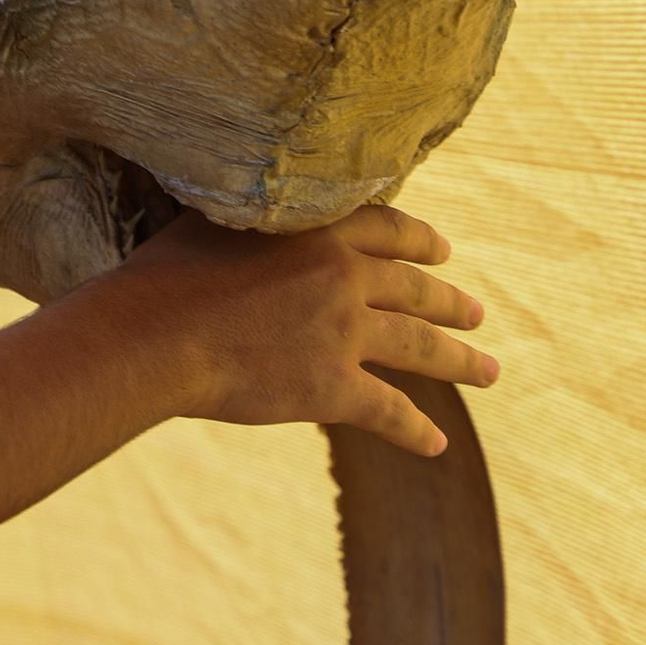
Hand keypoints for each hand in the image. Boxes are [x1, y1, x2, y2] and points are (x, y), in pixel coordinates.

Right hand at [113, 205, 497, 455]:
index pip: (388, 229)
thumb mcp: (214, 220)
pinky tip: (437, 444)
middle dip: (451, 304)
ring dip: (460, 361)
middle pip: (415, 289)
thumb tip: (248, 200)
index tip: (442, 251)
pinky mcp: (334, 389)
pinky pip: (390, 412)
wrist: (156, 334)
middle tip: (476, 314)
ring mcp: (345, 334)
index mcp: (319, 230)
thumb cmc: (166, 274)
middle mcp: (345, 277)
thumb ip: (252, 217)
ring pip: (420, 348)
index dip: (419, 241)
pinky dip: (417, 430)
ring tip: (489, 371)